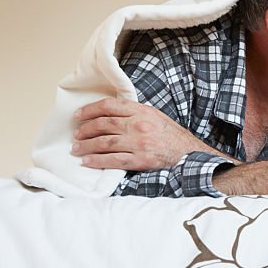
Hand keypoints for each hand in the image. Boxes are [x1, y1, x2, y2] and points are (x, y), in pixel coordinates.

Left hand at [72, 98, 227, 169]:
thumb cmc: (172, 136)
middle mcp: (139, 125)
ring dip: (86, 146)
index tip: (78, 116)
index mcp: (142, 111)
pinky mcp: (141, 160)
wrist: (190, 154)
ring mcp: (139, 143)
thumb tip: (110, 114)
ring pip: (104, 142)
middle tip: (76, 135)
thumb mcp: (155, 116)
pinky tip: (88, 162)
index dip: (90, 110)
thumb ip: (135, 113)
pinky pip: (114, 160)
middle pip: (103, 124)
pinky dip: (98, 161)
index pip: (109, 106)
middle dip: (85, 130)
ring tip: (76, 149)